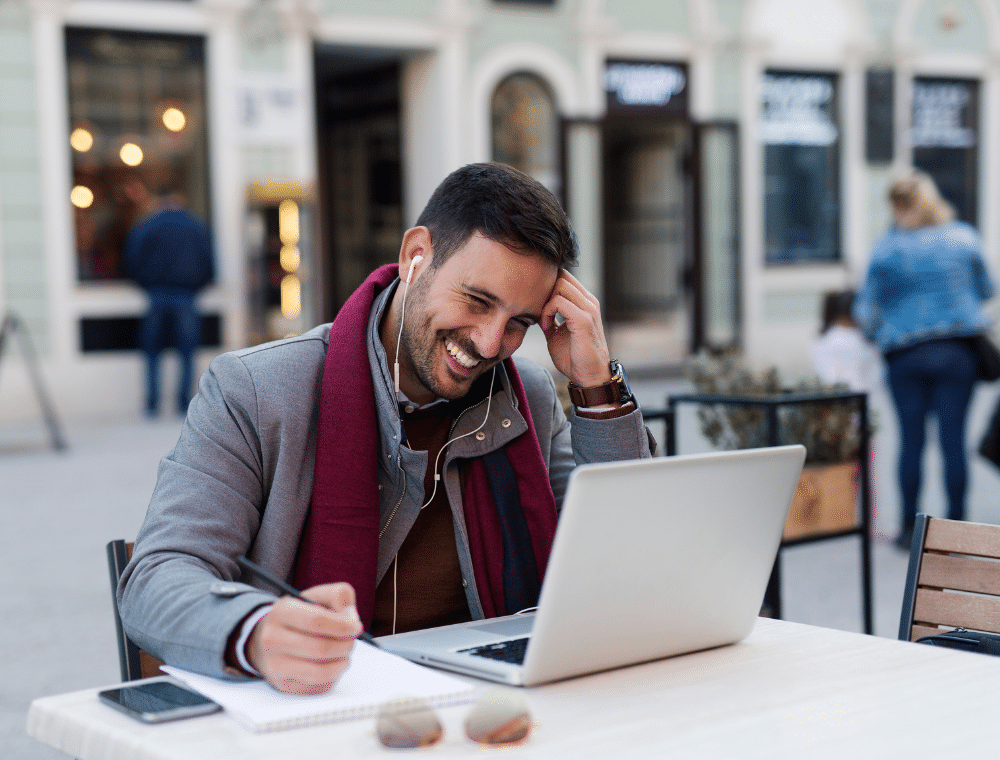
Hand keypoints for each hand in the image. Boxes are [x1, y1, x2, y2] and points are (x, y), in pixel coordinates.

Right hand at [246, 583, 362, 694]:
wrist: (273, 639)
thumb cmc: (302, 617)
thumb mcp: (318, 596)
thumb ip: (339, 595)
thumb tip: (350, 617)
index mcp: (281, 611)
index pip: (317, 621)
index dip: (343, 625)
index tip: (355, 627)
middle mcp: (272, 639)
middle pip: (322, 648)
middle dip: (346, 645)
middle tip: (351, 640)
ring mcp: (275, 665)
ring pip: (322, 671)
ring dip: (342, 662)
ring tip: (343, 652)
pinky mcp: (284, 684)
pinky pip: (319, 685)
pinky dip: (334, 674)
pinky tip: (332, 663)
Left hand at [539, 270, 611, 386]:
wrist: (589, 377)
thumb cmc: (573, 356)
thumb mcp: (556, 332)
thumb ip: (548, 316)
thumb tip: (533, 307)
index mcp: (584, 302)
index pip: (564, 277)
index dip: (547, 287)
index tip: (537, 306)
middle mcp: (588, 301)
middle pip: (561, 276)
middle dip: (544, 292)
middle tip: (538, 312)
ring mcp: (588, 309)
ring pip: (560, 285)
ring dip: (545, 301)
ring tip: (543, 320)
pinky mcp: (584, 320)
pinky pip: (558, 302)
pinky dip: (547, 312)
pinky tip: (546, 326)